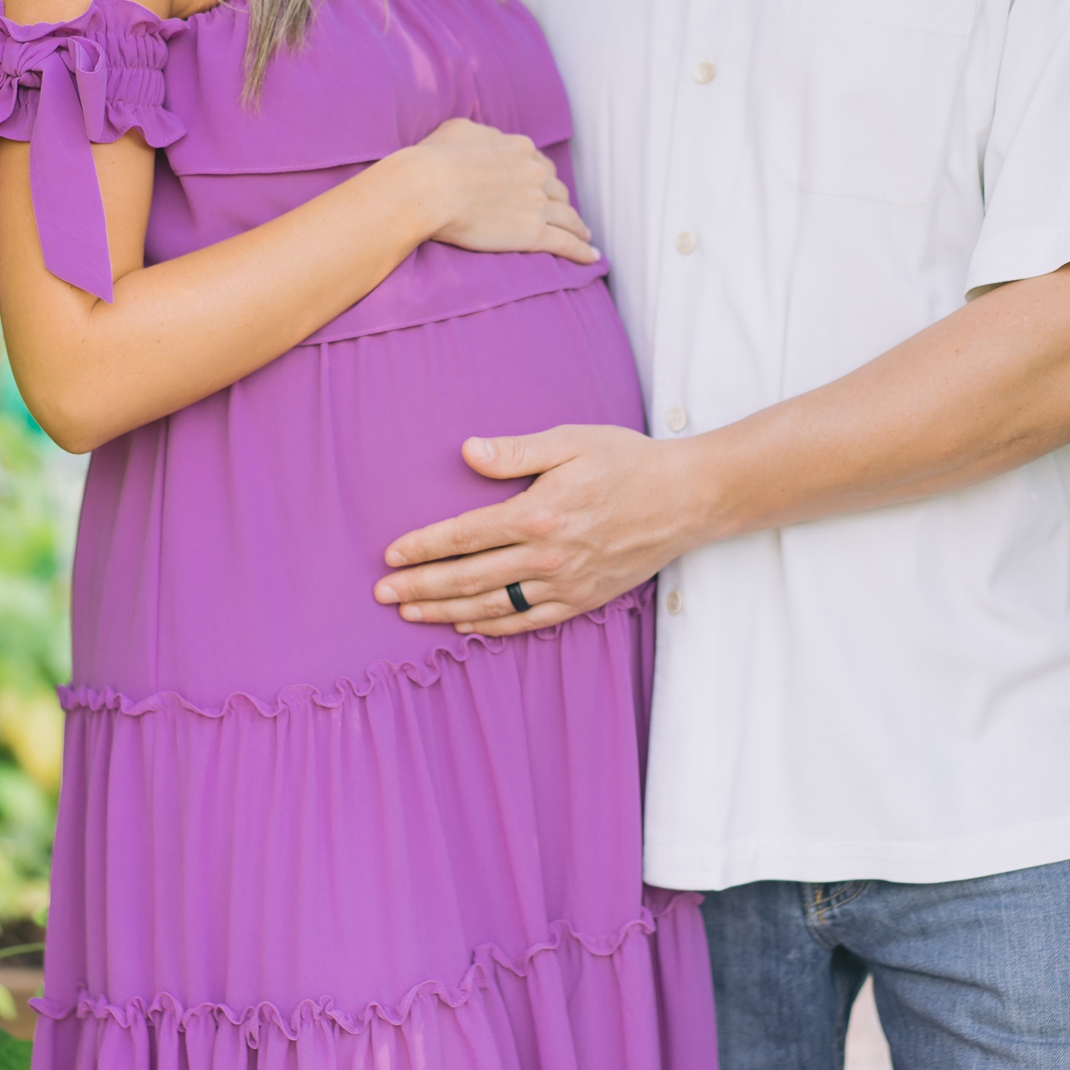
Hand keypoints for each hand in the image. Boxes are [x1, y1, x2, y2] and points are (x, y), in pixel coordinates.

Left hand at [373, 425, 706, 636]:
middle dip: (421, 587)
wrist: (685, 498)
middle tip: (383, 594)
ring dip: (447, 612)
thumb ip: (516, 451)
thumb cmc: (627, 462)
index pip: (464, 536)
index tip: (391, 555)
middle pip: (469, 578)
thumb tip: (468, 452)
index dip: (423, 547)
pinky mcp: (584, 599)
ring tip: (412, 614)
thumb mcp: (571, 441)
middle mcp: (548, 555)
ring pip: (494, 606)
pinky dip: (494, 628)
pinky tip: (467, 627)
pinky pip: (529, 622)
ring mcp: (566, 583)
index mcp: (538, 513)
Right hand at [407, 118, 598, 264]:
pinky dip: (582, 252)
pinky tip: (591, 259)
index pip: (541, 165)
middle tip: (566, 215)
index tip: (545, 189)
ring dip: (579, 228)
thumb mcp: (458, 130)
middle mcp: (534, 174)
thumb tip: (487, 139)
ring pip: (569, 218)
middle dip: (562, 203)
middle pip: (558, 191)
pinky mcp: (533, 233)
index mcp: (520, 149)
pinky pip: (566, 244)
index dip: (544, 179)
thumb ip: (481, 134)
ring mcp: (537, 204)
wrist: (429, 187)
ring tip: (585, 238)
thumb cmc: (434, 158)